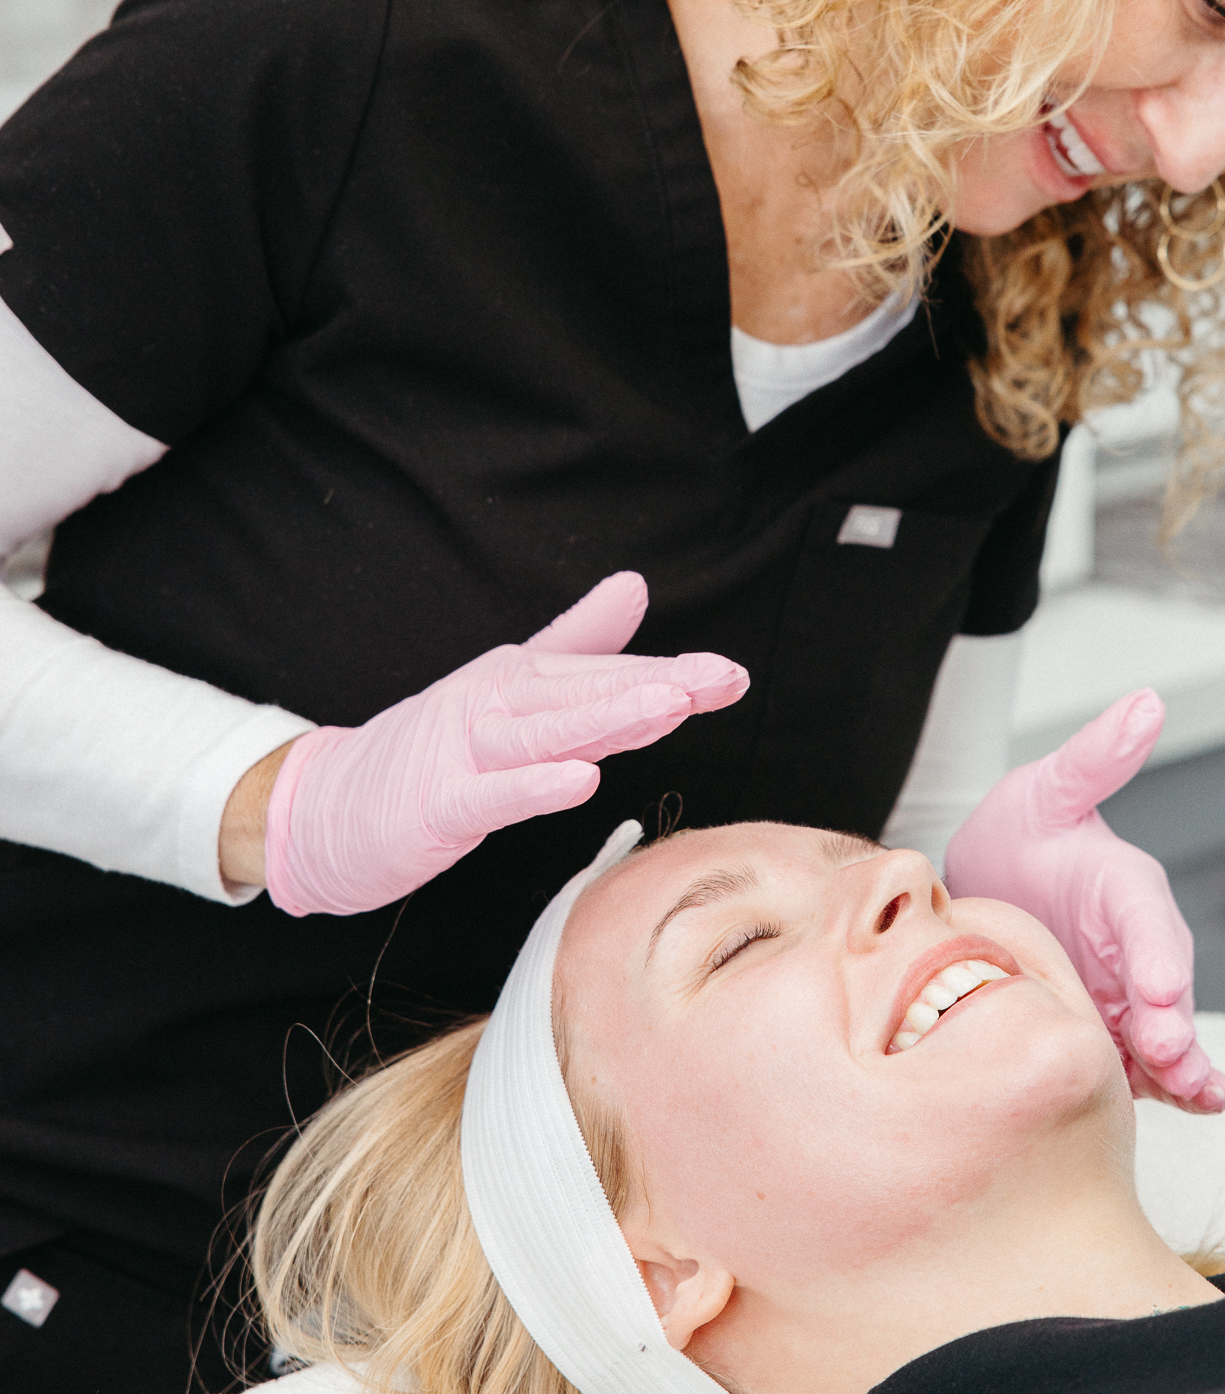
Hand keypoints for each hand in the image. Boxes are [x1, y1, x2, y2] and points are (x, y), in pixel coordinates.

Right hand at [260, 572, 747, 917]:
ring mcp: (462, 752)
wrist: (322, 806)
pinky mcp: (435, 805)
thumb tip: (634, 587)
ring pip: (545, 734)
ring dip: (608, 719)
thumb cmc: (428, 754)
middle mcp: (495, 705)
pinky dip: (533, 787)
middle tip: (723, 678)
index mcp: (520, 682)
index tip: (734, 676)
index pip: (607, 678)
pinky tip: (581, 781)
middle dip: (658, 685)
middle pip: (586, 694)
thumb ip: (574, 645)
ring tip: (671, 707)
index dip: (673, 675)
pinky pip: (490, 795)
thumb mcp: (509, 695)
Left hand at [944, 689, 1224, 1112]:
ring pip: (1167, 1036)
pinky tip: (1187, 1110)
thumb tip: (1146, 702)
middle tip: (1165, 1053)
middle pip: (1166, 991)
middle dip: (1172, 1024)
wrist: (989, 885)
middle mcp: (1138, 947)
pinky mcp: (1111, 1033)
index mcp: (1124, 888)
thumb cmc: (1021, 833)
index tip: (1159, 986)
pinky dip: (1167, 1088)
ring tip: (1192, 1094)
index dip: (1156, 954)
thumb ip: (1093, 758)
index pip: (1147, 921)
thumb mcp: (1045, 790)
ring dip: (1181, 1066)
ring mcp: (1128, 996)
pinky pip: (1145, 1066)